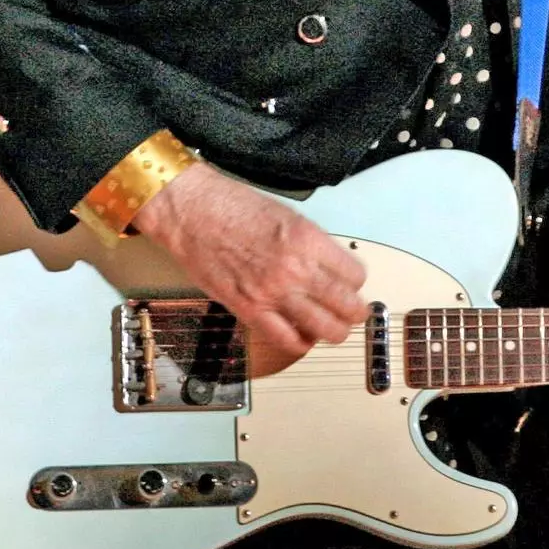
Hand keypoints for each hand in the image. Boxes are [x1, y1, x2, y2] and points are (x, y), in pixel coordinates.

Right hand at [134, 162, 368, 373]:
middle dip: (355, 311)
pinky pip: (287, 340)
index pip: (355, 274)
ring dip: (335, 331)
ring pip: (325, 329)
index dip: (356, 281)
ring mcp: (273, 293)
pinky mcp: (249, 310)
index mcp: (309, 240)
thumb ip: (312, 245)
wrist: (192, 212)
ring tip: (334, 327)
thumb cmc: (234, 205)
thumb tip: (330, 268)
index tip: (352, 283)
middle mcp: (295, 269)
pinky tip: (303, 336)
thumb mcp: (288, 215)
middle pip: (348, 306)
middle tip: (353, 311)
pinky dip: (301, 342)